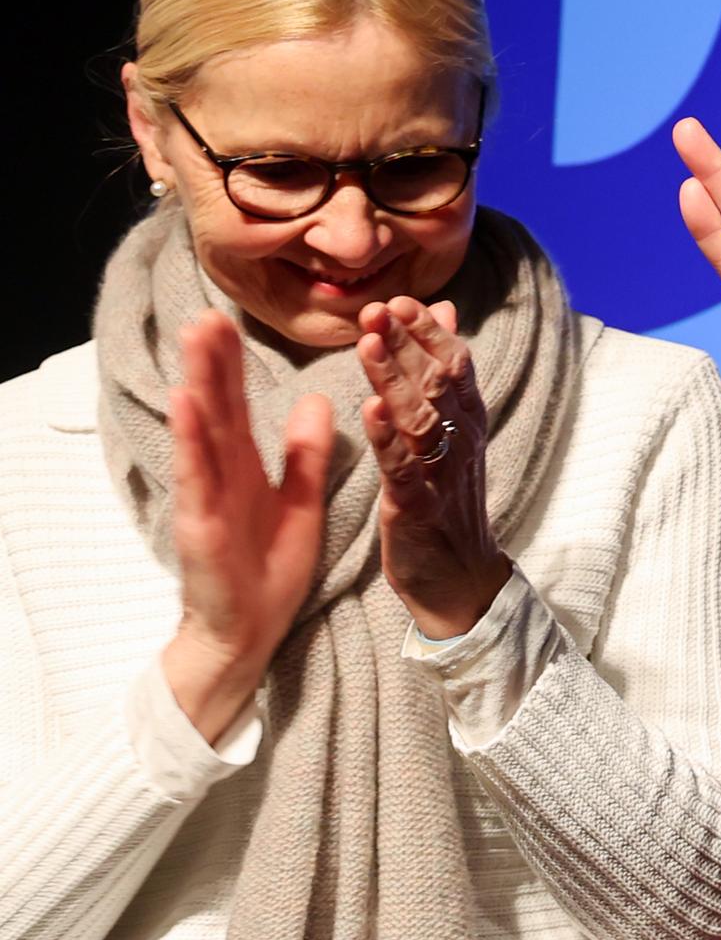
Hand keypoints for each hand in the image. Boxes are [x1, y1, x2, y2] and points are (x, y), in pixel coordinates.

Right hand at [160, 311, 332, 742]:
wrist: (251, 628)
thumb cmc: (269, 565)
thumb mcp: (300, 499)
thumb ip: (305, 452)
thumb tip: (317, 401)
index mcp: (244, 465)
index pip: (239, 404)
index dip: (236, 363)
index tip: (230, 318)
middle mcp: (221, 472)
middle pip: (216, 405)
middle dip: (212, 359)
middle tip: (206, 310)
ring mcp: (206, 494)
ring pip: (202, 429)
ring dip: (197, 381)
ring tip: (195, 337)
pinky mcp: (201, 522)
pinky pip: (198, 474)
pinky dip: (191, 439)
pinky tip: (185, 403)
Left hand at [357, 296, 511, 638]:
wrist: (460, 581)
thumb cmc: (449, 504)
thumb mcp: (452, 434)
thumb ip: (445, 373)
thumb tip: (446, 312)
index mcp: (468, 422)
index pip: (456, 364)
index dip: (429, 331)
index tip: (401, 300)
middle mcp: (461, 442)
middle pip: (439, 381)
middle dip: (409, 342)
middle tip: (380, 308)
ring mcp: (441, 474)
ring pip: (421, 416)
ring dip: (396, 377)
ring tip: (371, 343)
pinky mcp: (417, 507)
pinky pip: (403, 466)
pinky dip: (388, 435)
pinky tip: (369, 408)